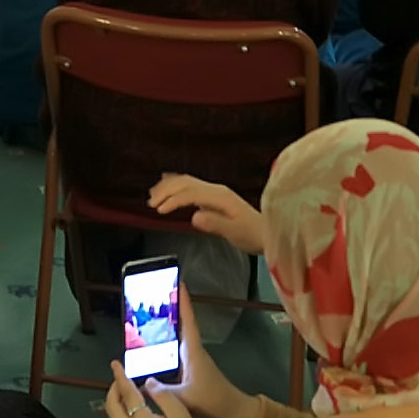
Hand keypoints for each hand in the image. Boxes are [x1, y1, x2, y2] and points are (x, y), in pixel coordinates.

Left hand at [102, 368, 209, 417]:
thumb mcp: (180, 414)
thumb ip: (162, 395)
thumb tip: (148, 383)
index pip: (126, 394)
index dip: (120, 377)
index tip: (114, 364)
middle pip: (111, 407)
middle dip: (113, 389)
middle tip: (121, 377)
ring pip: (116, 417)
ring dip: (119, 401)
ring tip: (131, 389)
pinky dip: (126, 411)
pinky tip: (139, 406)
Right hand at [148, 174, 265, 254]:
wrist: (267, 233)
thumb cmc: (252, 235)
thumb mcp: (234, 232)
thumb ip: (215, 224)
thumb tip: (194, 217)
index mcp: (220, 196)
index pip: (190, 193)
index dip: (173, 200)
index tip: (158, 210)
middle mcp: (216, 190)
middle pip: (186, 183)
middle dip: (166, 190)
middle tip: (151, 203)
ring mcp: (215, 192)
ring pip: (187, 182)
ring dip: (169, 187)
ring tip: (153, 196)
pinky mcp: (214, 197)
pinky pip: (191, 186)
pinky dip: (176, 185)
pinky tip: (167, 183)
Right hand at [159, 287, 256, 417]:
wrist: (229, 411)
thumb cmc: (211, 399)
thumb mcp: (184, 396)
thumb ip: (161, 390)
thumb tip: (139, 383)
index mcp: (193, 351)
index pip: (188, 321)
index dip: (183, 302)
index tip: (179, 282)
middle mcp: (192, 351)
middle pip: (181, 324)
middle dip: (171, 309)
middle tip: (155, 294)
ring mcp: (192, 360)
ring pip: (177, 337)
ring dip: (167, 326)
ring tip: (148, 316)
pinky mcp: (190, 369)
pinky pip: (174, 351)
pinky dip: (164, 344)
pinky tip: (150, 348)